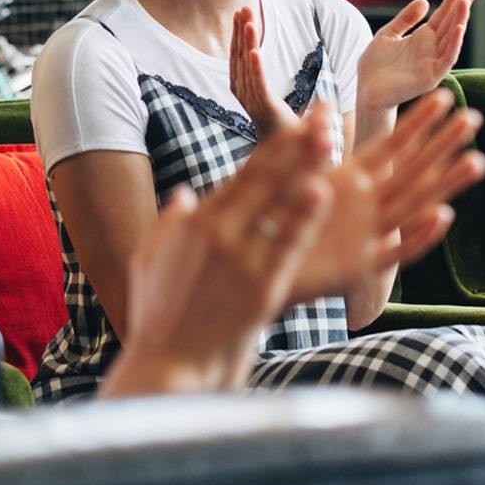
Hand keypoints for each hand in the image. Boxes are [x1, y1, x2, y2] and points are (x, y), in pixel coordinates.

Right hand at [101, 105, 335, 395]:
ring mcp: (240, 259)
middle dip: (297, 146)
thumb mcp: (152, 260)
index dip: (277, 146)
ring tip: (331, 143)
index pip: (246, 174)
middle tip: (325, 118)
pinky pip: (288, 244)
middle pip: (267, 179)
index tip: (300, 122)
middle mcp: (218, 233)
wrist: (168, 365)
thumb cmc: (159, 315)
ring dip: (307, 170)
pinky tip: (323, 194)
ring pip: (279, 205)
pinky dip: (305, 218)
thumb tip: (184, 195)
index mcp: (196, 222)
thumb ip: (170, 222)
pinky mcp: (259, 287)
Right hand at [229, 6, 298, 137]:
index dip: (239, 35)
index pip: (238, 57)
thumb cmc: (282, 128)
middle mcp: (243, 94)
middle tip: (244, 8)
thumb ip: (266, 82)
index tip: (242, 14)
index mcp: (243, 90)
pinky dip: (255, 68)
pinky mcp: (266, 109)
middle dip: (241, 32)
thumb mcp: (271, 99)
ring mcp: (253, 102)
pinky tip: (254, 50)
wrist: (290, 157)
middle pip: (239, 57)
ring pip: (247, 67)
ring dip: (247, 42)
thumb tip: (264, 58)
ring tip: (249, 21)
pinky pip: (258, 85)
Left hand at [287, 89, 484, 302]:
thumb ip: (309, 145)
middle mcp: (365, 205)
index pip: (390, 146)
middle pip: (412, 170)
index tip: (443, 96)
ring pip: (413, 206)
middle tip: (473, 117)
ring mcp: (366, 234)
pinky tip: (443, 216)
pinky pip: (395, 252)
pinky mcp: (358, 267)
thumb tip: (322, 104)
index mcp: (350, 180)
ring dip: (445, 184)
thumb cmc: (272, 220)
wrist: (254, 267)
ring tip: (477, 161)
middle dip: (442, 145)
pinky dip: (419, 236)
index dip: (417, 122)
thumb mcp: (287, 176)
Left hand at [357, 0, 480, 111]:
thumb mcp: (388, 34)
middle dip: (463, 3)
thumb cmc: (375, 66)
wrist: (366, 91)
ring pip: (451, 38)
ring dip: (460, 20)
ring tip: (466, 2)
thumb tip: (425, 0)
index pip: (443, 14)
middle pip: (451, 22)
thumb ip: (405, 19)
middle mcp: (431, 49)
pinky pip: (446, 59)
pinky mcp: (431, 77)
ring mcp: (433, 62)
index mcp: (422, 38)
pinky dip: (453, 44)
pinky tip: (458, 28)